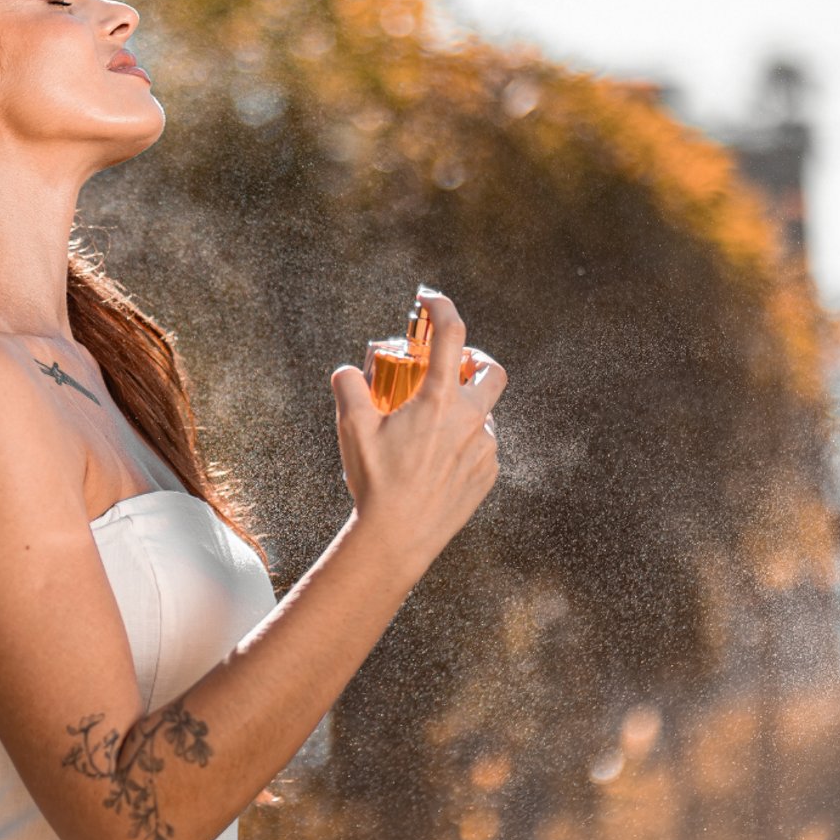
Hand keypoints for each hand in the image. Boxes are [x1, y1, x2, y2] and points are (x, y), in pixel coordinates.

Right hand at [327, 289, 507, 570]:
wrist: (398, 537)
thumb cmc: (375, 481)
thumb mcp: (351, 430)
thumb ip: (348, 389)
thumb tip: (347, 372)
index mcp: (437, 402)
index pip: (450, 336)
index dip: (442, 309)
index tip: (430, 302)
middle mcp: (470, 420)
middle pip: (492, 372)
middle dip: (477, 361)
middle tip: (452, 368)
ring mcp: (484, 448)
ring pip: (483, 414)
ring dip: (463, 411)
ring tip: (429, 430)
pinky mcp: (487, 474)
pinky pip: (482, 447)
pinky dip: (464, 443)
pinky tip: (436, 461)